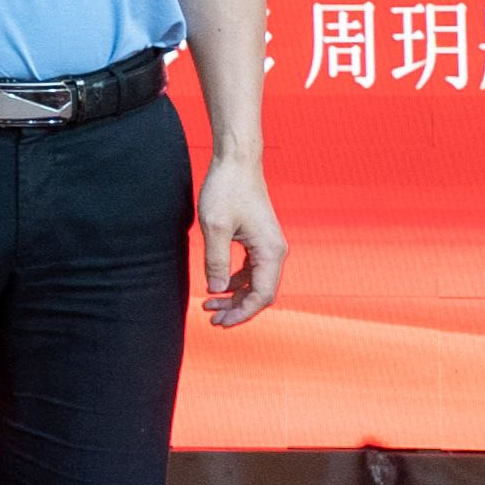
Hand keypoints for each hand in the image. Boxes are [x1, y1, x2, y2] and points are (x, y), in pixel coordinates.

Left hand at [198, 150, 282, 326]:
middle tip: (212, 319)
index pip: (262, 295)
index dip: (242, 312)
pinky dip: (235, 281)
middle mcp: (275, 251)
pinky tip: (217, 285)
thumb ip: (216, 260)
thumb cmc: (226, 190)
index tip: (221, 323)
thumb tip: (217, 290)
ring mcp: (268, 245)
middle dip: (237, 308)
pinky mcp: (259, 239)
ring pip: (255, 282)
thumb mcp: (214, 226)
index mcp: (270, 251)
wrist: (237, 162)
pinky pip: (251, 270)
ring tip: (209, 306)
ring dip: (234, 296)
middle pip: (260, 292)